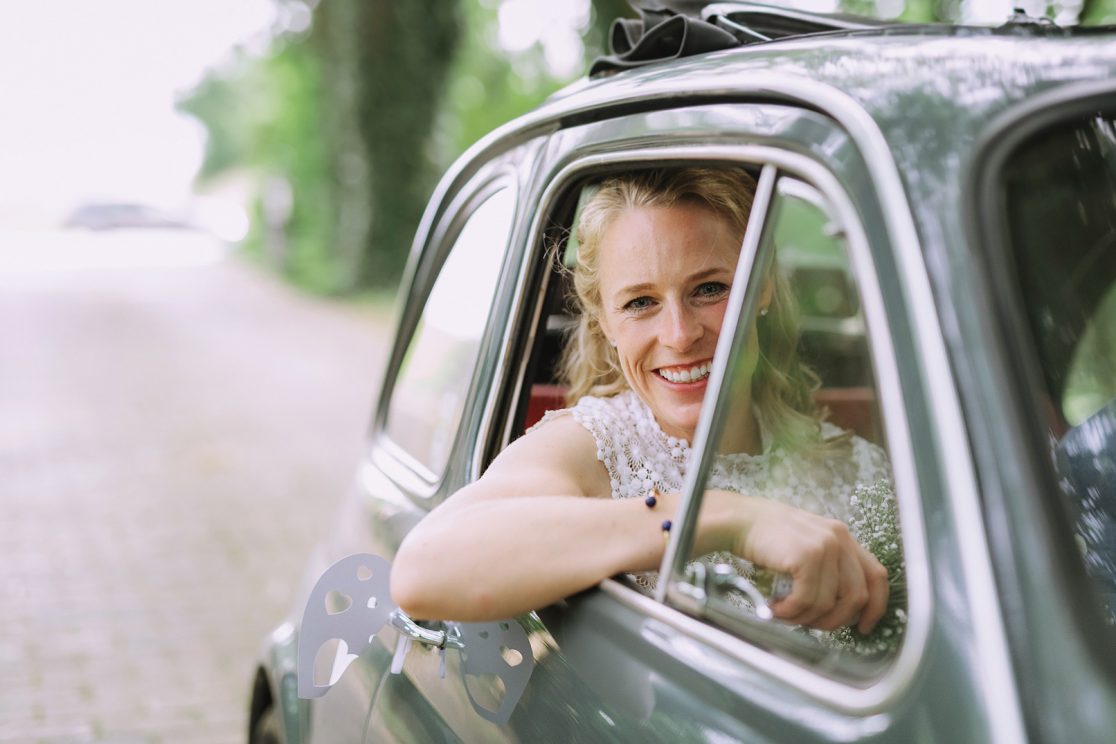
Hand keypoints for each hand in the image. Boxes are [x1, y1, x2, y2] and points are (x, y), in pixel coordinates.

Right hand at [733, 497, 888, 633]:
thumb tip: (837, 608)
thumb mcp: (807, 546)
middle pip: (857, 596)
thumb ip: (828, 568)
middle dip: (834, 620)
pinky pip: (807, 599)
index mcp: (843, 537)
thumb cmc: (768, 537)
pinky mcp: (807, 555)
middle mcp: (840, 539)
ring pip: (829, 603)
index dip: (875, 607)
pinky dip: (791, 611)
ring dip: (806, 618)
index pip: (876, 575)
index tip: (864, 626)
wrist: (740, 520)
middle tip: (811, 625)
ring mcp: (825, 546)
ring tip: (786, 614)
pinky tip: (776, 607)